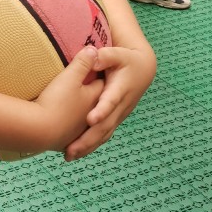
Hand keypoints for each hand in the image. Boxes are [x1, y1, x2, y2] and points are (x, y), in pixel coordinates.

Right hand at [34, 46, 104, 151]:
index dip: (99, 75)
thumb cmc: (56, 100)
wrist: (40, 130)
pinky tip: (69, 134)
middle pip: (96, 103)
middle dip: (95, 97)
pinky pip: (74, 136)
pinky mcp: (66, 141)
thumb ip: (83, 63)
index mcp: (95, 98)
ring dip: (86, 120)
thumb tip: (93, 49)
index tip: (96, 69)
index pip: (101, 83)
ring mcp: (79, 130)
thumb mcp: (70, 77)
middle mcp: (90, 115)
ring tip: (84, 117)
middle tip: (89, 90)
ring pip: (87, 123)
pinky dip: (75, 134)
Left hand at [63, 44, 154, 160]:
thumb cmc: (127, 60)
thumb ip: (105, 56)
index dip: (102, 110)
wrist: (143, 71)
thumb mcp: (118, 54)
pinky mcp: (115, 120)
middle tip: (70, 150)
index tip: (90, 119)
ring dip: (87, 146)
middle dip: (88, 139)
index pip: (111, 100)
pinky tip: (76, 153)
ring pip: (104, 134)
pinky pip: (104, 135)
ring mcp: (119, 115)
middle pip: (105, 126)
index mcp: (120, 89)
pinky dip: (92, 145)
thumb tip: (92, 55)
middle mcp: (121, 106)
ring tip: (68, 156)